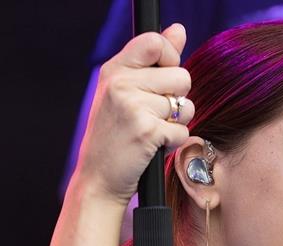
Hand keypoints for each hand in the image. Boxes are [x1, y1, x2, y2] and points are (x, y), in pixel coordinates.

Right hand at [75, 24, 194, 204]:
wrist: (98, 179)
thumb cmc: (114, 135)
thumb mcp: (125, 92)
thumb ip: (152, 61)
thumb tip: (179, 30)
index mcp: (114, 70)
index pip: (155, 43)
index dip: (171, 59)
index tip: (164, 79)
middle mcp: (120, 84)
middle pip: (181, 76)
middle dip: (177, 98)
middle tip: (155, 114)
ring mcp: (132, 107)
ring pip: (185, 105)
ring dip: (177, 122)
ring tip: (153, 130)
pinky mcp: (146, 131)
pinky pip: (182, 130)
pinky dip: (173, 142)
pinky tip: (152, 145)